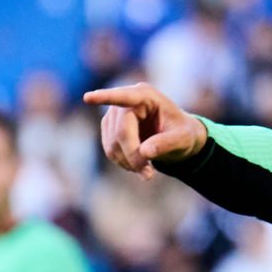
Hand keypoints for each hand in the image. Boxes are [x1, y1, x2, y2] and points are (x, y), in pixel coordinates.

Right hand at [83, 83, 207, 179]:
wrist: (178, 138)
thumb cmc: (184, 133)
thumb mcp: (184, 139)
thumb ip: (167, 143)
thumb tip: (145, 152)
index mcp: (147, 96)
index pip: (124, 97)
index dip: (105, 98)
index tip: (88, 97)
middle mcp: (127, 101)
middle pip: (121, 132)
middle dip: (133, 156)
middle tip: (149, 175)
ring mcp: (115, 114)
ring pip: (112, 144)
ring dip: (128, 162)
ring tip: (147, 170)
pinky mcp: (110, 128)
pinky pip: (110, 150)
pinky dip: (123, 162)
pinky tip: (137, 164)